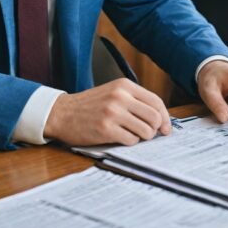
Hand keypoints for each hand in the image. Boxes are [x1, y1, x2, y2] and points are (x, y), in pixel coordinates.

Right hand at [44, 78, 170, 145]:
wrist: (61, 113)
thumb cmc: (89, 105)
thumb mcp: (112, 93)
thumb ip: (134, 100)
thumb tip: (159, 118)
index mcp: (124, 86)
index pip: (156, 101)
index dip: (165, 117)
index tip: (166, 128)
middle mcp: (120, 97)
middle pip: (154, 117)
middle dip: (155, 129)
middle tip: (149, 134)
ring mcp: (113, 113)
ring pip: (146, 130)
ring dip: (143, 137)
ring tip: (132, 135)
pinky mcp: (106, 129)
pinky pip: (131, 140)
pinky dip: (129, 142)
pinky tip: (120, 138)